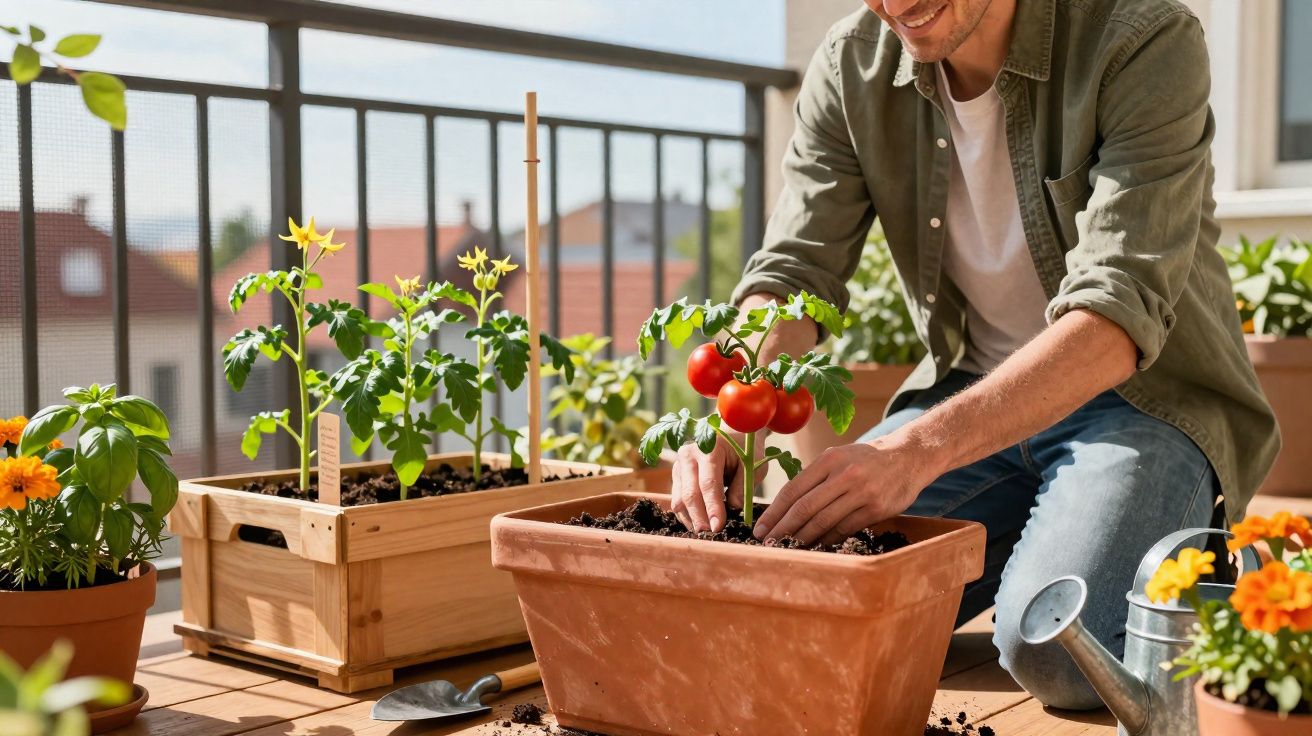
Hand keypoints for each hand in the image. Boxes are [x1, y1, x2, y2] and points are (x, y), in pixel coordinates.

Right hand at [670, 435, 745, 532]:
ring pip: (679, 498)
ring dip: (691, 518)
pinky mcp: (677, 474)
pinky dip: (686, 513)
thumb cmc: (745, 449)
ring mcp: (679, 464)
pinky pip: (677, 498)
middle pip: (690, 492)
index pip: (709, 483)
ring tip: (705, 532)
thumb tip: (732, 510)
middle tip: (710, 534)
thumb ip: (741, 488)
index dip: (713, 507)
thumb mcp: (752, 466)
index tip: (719, 527)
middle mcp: (689, 454)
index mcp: (709, 447)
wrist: (731, 431)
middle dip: (699, 516)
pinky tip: (697, 523)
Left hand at [752, 438, 933, 545]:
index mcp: (829, 460)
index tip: (760, 528)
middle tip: (768, 543)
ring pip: (823, 522)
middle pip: (805, 508)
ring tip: (789, 547)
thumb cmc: (865, 459)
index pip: (793, 489)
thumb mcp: (838, 457)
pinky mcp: (876, 509)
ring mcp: (861, 493)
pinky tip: (817, 545)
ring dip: (803, 538)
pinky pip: (844, 529)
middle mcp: (844, 475)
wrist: (908, 457)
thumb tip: (785, 507)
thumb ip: (815, 477)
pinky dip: (827, 539)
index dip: (774, 512)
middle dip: (783, 529)